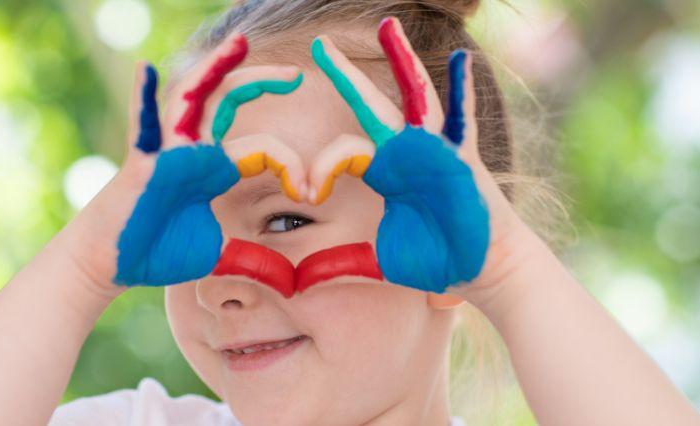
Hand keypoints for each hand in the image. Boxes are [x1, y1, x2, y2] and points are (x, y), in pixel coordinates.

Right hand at [56, 33, 302, 292]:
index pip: (262, 148)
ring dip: (214, 69)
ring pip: (192, 98)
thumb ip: (253, 257)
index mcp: (215, 167)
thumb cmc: (160, 251)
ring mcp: (166, 151)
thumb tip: (290, 280)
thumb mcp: (219, 252)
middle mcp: (193, 150)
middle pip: (228, 101)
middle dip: (261, 82)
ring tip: (239, 44)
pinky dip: (141, 98)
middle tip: (297, 74)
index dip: (290, 165)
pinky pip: (142, 126)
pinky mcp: (142, 164)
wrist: (114, 264)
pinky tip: (144, 69)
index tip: (311, 191)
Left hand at [307, 18, 527, 303]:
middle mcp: (406, 153)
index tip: (307, 194)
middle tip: (320, 45)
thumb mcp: (379, 260)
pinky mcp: (462, 158)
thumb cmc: (435, 261)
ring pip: (415, 97)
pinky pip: (463, 119)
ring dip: (401, 61)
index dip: (320, 168)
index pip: (343, 152)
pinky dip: (464, 90)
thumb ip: (343, 262)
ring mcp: (436, 150)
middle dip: (346, 75)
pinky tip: (461, 59)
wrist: (482, 271)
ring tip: (386, 26)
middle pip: (371, 105)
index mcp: (384, 172)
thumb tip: (302, 280)